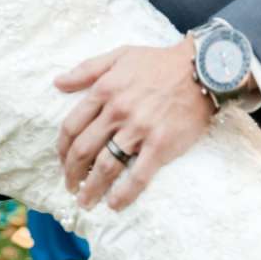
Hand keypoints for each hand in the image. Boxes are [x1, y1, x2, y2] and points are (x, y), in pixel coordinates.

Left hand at [54, 38, 210, 209]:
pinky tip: (114, 204)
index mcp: (104, 90)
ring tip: (85, 201)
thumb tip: (58, 82)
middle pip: (83, 150)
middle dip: (72, 173)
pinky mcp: (161, 145)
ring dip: (91, 188)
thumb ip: (87, 69)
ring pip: (106, 166)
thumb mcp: (119, 55)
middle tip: (70, 186)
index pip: (72, 126)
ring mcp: (139, 130)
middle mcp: (117, 111)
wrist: (202, 69)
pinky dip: (124, 194)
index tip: (62, 162)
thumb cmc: (159, 63)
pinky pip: (138, 176)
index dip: (62, 149)